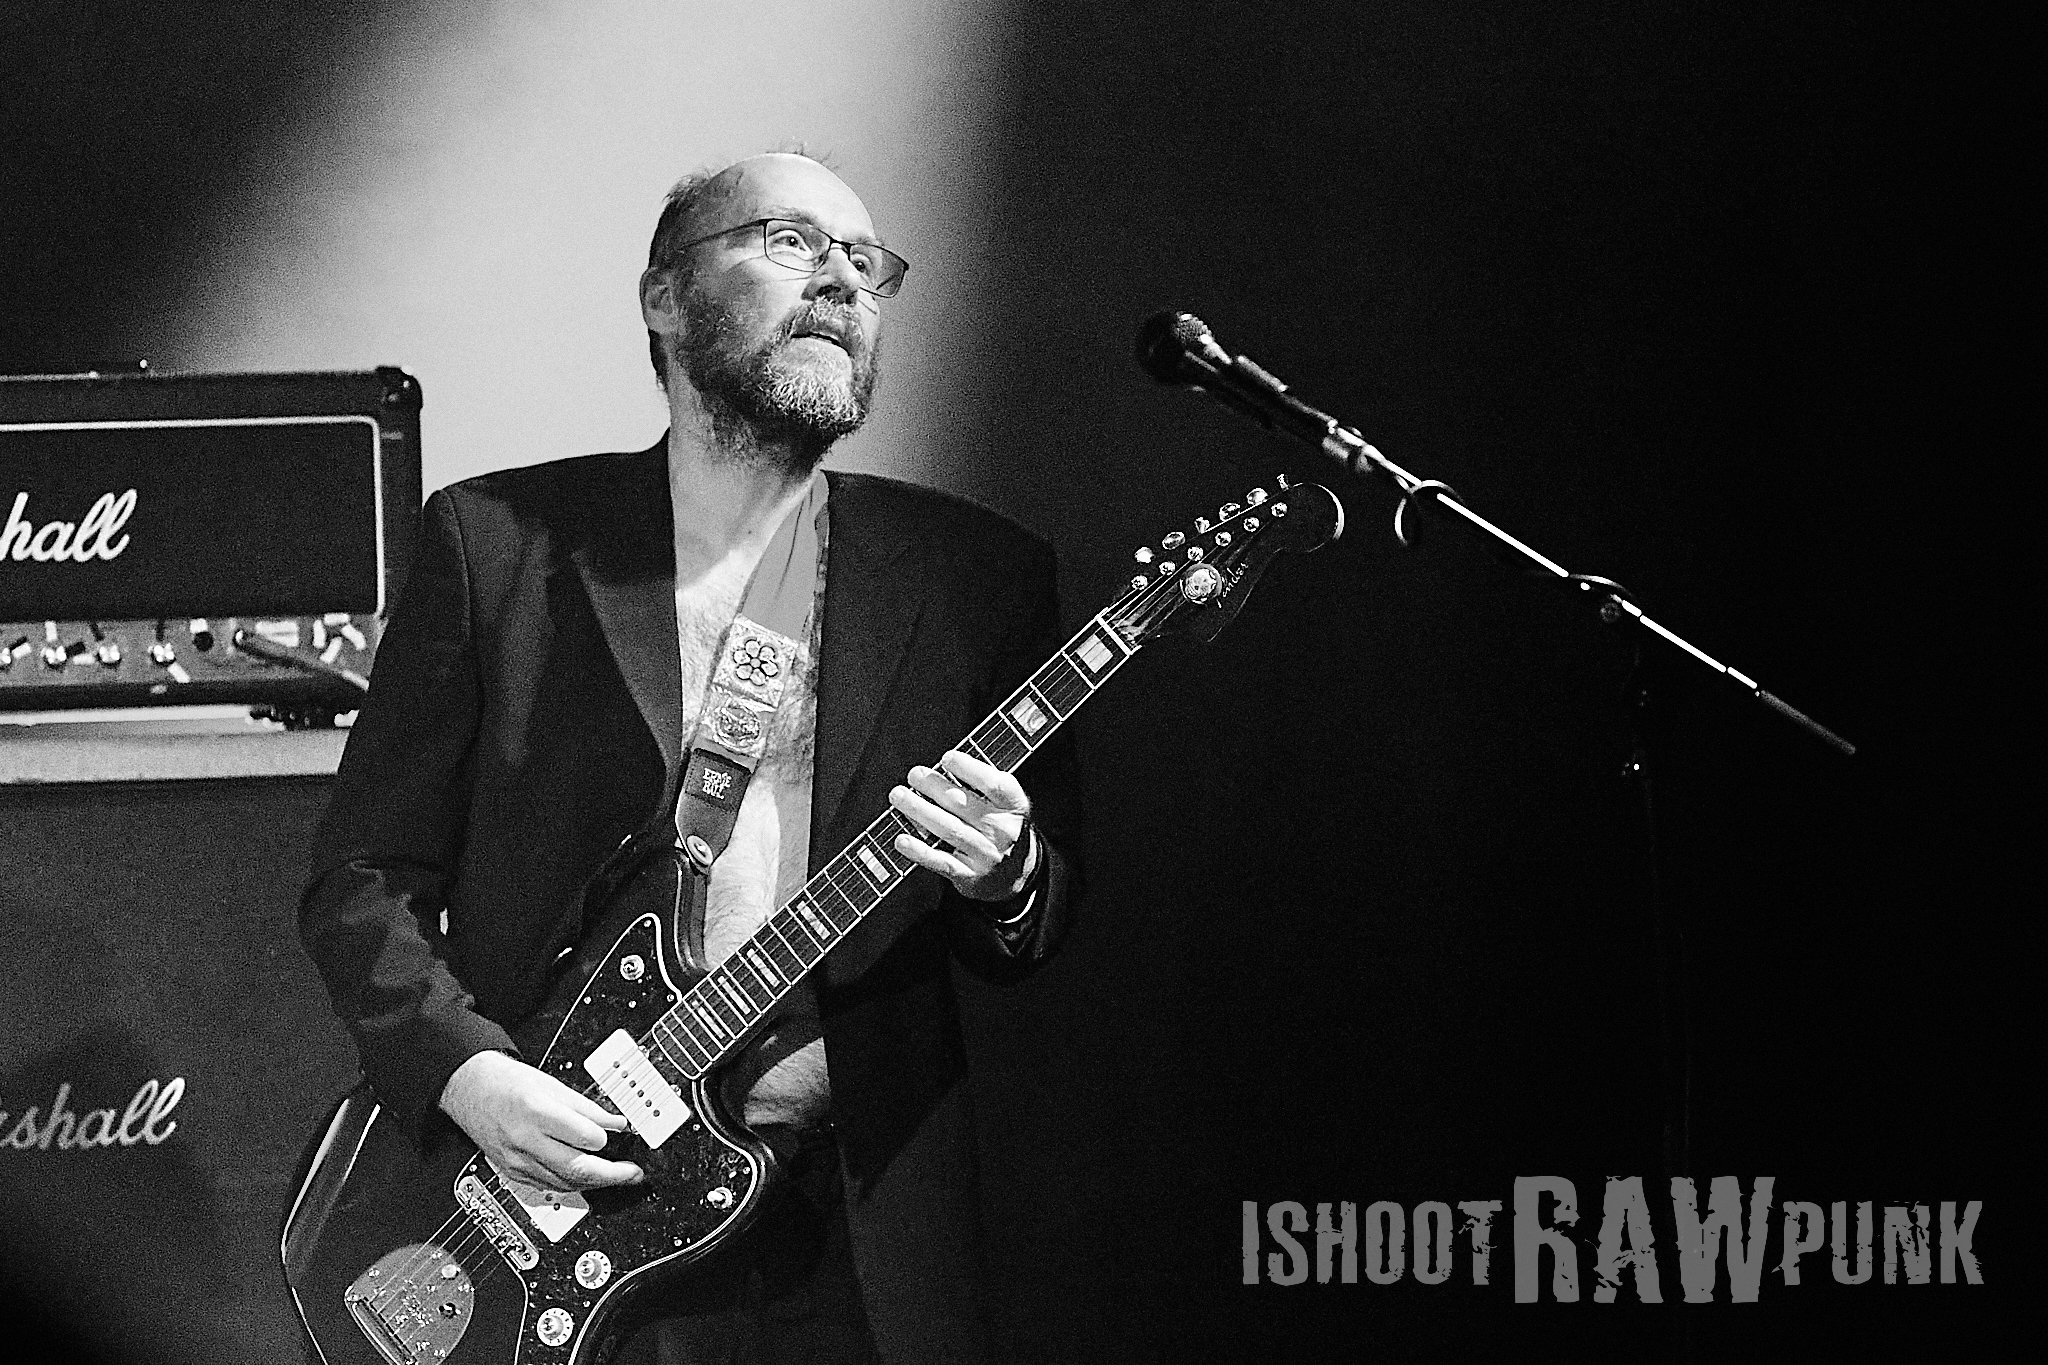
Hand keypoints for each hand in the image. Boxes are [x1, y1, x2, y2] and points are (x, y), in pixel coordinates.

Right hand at [438, 1050, 642, 1190]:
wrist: (470, 1090)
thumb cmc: (507, 1083)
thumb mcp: (552, 1085)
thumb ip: (586, 1107)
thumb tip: (616, 1123)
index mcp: (537, 1112)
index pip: (586, 1137)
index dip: (607, 1137)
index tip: (622, 1133)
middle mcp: (526, 1141)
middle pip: (578, 1168)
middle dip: (612, 1174)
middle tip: (633, 1173)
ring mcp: (517, 1161)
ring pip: (565, 1183)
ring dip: (595, 1183)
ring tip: (616, 1177)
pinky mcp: (512, 1172)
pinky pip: (548, 1186)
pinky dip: (571, 1183)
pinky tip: (586, 1178)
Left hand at [890, 750, 1037, 901]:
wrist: (1014, 874)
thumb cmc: (1001, 828)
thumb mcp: (1005, 804)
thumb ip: (981, 785)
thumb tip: (939, 771)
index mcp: (1014, 807)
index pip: (994, 785)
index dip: (970, 769)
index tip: (947, 758)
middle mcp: (1003, 831)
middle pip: (963, 805)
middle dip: (934, 787)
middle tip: (915, 775)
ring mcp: (986, 855)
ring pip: (949, 830)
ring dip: (919, 811)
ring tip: (899, 796)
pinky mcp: (969, 876)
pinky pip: (941, 862)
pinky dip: (920, 851)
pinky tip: (903, 839)